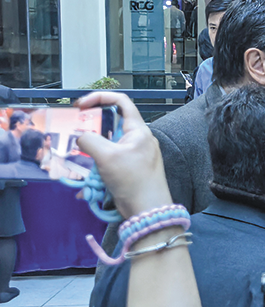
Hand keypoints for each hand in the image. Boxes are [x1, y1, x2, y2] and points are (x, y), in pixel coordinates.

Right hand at [74, 92, 172, 218]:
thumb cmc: (133, 180)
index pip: (121, 101)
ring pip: (107, 145)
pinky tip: (87, 185)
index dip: (100, 97)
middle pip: (111, 124)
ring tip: (81, 162)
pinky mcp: (129, 169)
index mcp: (138, 130)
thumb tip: (80, 138)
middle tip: (76, 136)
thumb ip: (90, 141)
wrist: (147, 209)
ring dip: (92, 154)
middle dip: (92, 130)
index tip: (80, 105)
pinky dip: (97, 169)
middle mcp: (138, 139)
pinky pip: (108, 162)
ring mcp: (134, 154)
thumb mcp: (107, 156)